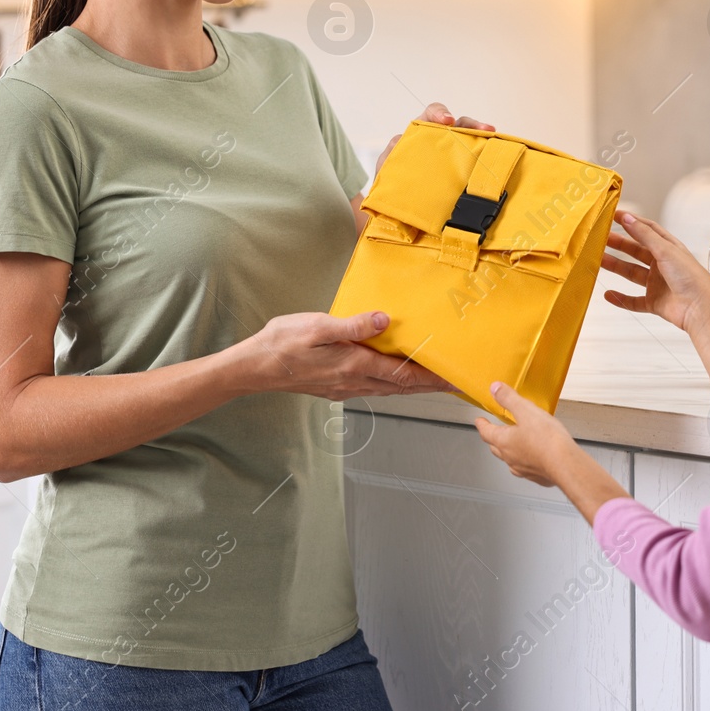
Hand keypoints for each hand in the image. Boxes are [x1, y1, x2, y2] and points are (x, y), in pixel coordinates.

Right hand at [234, 310, 456, 399]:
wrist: (255, 367)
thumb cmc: (283, 344)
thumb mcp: (318, 326)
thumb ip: (354, 325)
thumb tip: (386, 320)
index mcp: (354, 365)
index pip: (403, 375)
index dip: (432, 378)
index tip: (453, 379)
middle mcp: (354, 381)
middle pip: (402, 386)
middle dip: (430, 385)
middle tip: (454, 384)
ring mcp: (345, 387)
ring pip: (389, 389)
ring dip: (413, 386)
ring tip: (432, 381)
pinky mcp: (336, 387)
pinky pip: (374, 387)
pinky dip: (393, 384)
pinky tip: (394, 376)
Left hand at [376, 102, 495, 173]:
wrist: (397, 213)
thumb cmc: (393, 183)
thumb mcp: (387, 166)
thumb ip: (391, 152)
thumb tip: (399, 142)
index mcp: (421, 134)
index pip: (432, 114)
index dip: (440, 113)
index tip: (447, 121)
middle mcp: (440, 142)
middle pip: (459, 125)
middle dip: (472, 124)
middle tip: (485, 130)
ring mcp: (453, 158)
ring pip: (472, 142)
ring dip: (485, 140)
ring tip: (495, 143)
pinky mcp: (462, 175)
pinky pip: (476, 164)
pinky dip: (486, 160)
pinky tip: (493, 163)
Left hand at [473, 382, 578, 487]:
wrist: (565, 464)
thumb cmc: (547, 440)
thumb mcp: (526, 411)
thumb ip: (509, 399)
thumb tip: (495, 389)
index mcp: (504, 441)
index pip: (486, 432)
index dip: (482, 425)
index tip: (480, 421)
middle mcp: (510, 457)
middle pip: (495, 447)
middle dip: (493, 438)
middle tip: (495, 431)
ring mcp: (523, 469)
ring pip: (510, 459)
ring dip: (510, 451)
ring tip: (516, 443)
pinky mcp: (537, 476)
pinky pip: (527, 468)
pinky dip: (526, 460)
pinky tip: (536, 456)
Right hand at [601, 210, 709, 330]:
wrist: (700, 309)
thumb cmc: (691, 277)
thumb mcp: (666, 250)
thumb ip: (644, 234)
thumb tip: (628, 217)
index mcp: (669, 249)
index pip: (647, 230)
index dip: (631, 222)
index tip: (613, 215)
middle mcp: (663, 265)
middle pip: (636, 251)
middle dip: (619, 244)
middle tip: (600, 238)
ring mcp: (658, 284)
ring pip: (632, 273)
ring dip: (616, 267)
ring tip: (598, 260)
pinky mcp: (655, 302)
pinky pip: (634, 300)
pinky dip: (621, 298)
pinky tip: (608, 294)